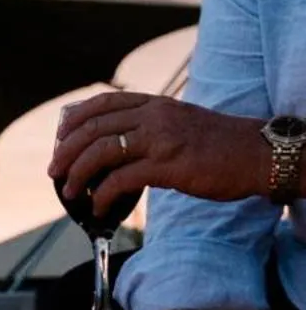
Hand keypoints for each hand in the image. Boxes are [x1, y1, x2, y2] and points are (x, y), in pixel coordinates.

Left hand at [50, 92, 266, 214]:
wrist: (255, 154)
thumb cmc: (219, 144)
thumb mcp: (181, 122)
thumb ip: (152, 127)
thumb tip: (119, 148)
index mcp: (156, 104)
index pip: (104, 102)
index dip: (75, 119)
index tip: (60, 138)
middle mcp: (154, 116)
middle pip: (94, 127)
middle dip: (66, 151)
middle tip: (54, 171)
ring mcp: (160, 140)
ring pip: (101, 151)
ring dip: (77, 174)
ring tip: (69, 191)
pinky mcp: (167, 166)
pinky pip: (121, 180)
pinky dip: (103, 195)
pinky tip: (99, 206)